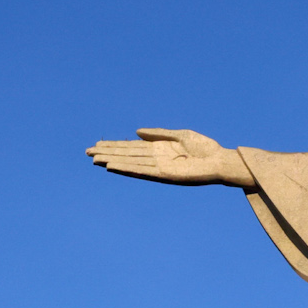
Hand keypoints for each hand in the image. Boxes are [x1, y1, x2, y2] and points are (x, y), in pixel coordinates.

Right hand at [86, 128, 254, 185]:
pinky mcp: (165, 176)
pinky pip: (142, 172)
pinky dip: (127, 169)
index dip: (115, 146)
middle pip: (127, 156)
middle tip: (87, 152)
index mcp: (159, 150)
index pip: (132, 148)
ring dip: (112, 162)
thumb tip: (137, 132)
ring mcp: (159, 168)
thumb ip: (158, 134)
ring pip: (131, 164)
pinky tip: (113, 166)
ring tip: (95, 160)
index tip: (98, 145)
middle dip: (108, 153)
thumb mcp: (179, 135)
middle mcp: (156, 160)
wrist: (220, 160)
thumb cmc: (205, 148)